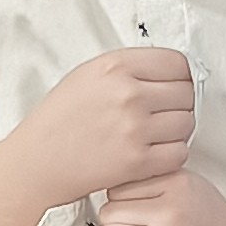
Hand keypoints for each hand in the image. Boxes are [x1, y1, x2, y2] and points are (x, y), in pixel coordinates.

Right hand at [0, 47, 194, 225]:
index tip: (172, 87)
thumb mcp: (88, 75)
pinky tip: (152, 153)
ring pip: (187, 123)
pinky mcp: (137, 161)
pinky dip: (171, 155)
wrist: (37, 162)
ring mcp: (134, 128)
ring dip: (176, 131)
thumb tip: (173, 71)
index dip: (179, 76)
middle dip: (178, 104)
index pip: (177, 63)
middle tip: (160, 114)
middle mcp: (128, 94)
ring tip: (154, 134)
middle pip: (186, 93)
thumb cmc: (60, 120)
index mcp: (116, 66)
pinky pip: (179, 153)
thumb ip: (131, 69)